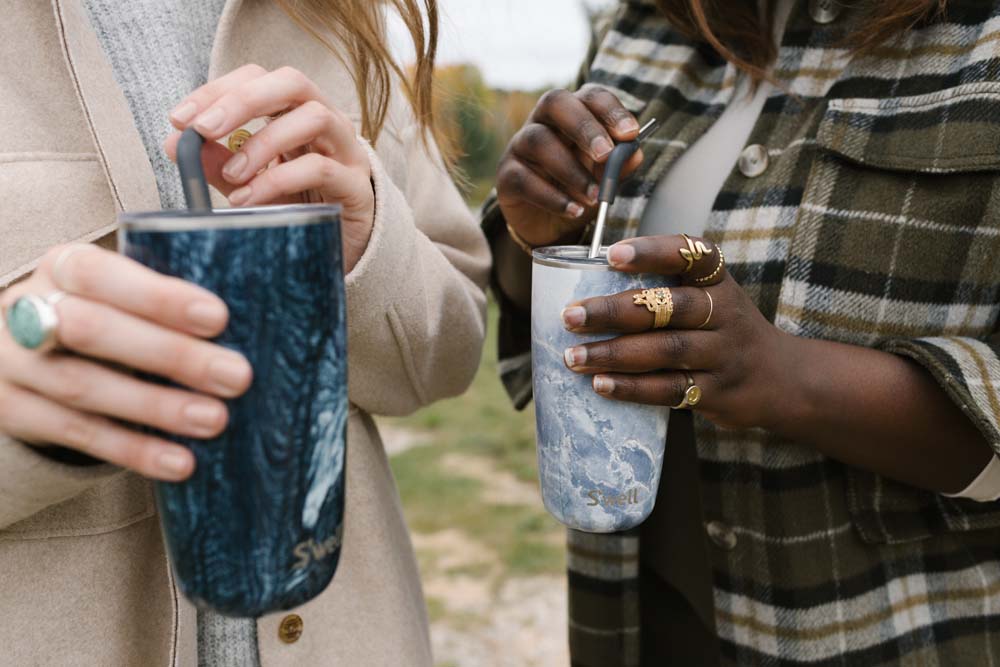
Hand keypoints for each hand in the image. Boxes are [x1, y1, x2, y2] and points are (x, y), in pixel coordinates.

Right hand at [0, 246, 252, 480]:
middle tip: (235, 376)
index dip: (158, 296)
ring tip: (214, 420)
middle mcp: (28, 310)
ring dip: (157, 407)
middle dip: (170, 354)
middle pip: (92, 330)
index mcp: (63, 267)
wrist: (25, 356)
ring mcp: (13, 364)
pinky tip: (179, 461)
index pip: (101, 273)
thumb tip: (250, 322)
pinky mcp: (13, 412)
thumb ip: (164, 302)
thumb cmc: (103, 315)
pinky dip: (133, 449)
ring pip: (83, 387)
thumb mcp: (121, 294)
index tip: (218, 318)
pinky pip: (76, 434)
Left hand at [165, 64, 374, 274]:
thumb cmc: (295, 209)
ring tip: (232, 175)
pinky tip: (249, 199)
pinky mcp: (357, 186)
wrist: (339, 252)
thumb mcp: (247, 183)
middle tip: (203, 130)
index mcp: (295, 113)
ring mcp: (346, 151)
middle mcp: (326, 122)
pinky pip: (320, 169)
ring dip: (264, 142)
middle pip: (291, 82)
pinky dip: (278, 180)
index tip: (179, 119)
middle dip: (242, 100)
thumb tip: (174, 144)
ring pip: (314, 117)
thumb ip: (216, 163)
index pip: (258, 78)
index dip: (217, 90)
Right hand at [496, 85, 643, 247]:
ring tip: (594, 197)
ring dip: (570, 169)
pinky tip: (574, 210)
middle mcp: (543, 121)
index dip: (610, 109)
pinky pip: (524, 179)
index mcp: (573, 113)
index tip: (630, 133)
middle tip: (605, 155)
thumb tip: (635, 153)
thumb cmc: (580, 190)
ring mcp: (520, 146)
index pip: (589, 95)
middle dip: (584, 127)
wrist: (551, 226)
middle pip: (555, 102)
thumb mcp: (605, 178)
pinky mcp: (506, 176)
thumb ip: (620, 165)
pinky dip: (552, 197)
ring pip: (538, 141)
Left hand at [560, 235, 796, 429]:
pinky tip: (601, 385)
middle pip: (670, 307)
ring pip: (666, 351)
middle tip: (571, 315)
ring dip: (614, 353)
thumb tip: (584, 285)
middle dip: (615, 310)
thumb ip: (663, 287)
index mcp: (718, 281)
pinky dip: (633, 388)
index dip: (652, 252)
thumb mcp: (709, 297)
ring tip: (574, 356)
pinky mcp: (717, 393)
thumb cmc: (721, 329)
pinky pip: (671, 390)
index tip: (612, 254)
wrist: (781, 379)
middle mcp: (725, 313)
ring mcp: (723, 354)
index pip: (691, 255)